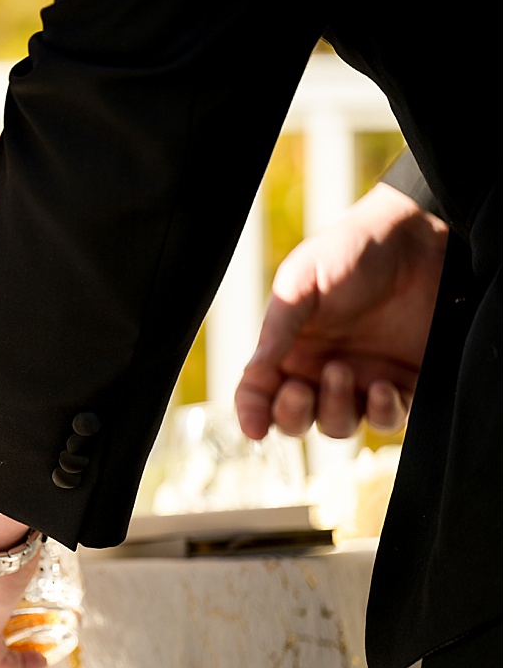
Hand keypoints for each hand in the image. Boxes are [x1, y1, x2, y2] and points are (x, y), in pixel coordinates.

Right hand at [235, 183, 448, 439]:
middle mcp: (319, 369)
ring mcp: (362, 379)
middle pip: (295, 420)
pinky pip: (387, 419)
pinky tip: (383, 386)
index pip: (259, 393)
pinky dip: (382, 412)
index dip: (251, 415)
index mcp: (288, 348)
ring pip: (338, 426)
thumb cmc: (351, 251)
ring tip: (342, 371)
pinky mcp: (404, 382)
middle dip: (293, 415)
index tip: (253, 429)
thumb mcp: (301, 281)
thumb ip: (277, 328)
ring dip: (335, 410)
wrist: (417, 238)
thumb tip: (255, 372)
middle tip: (301, 390)